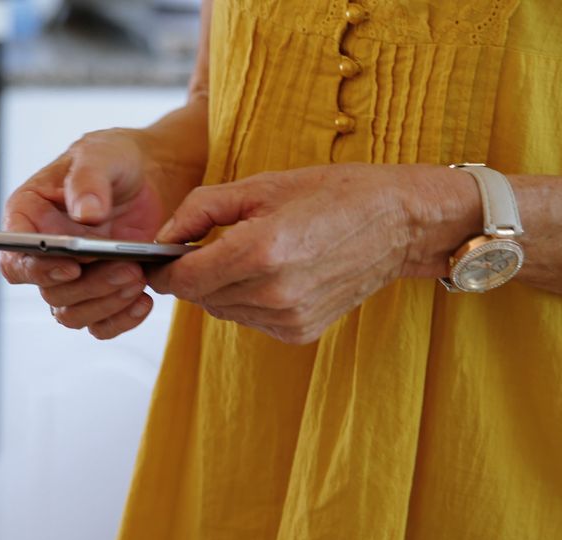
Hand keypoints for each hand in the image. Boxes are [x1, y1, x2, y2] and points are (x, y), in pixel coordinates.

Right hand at [0, 129, 169, 338]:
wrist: (150, 176)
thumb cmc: (114, 160)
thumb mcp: (101, 155)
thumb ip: (88, 180)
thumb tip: (85, 214)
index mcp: (28, 217)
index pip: (14, 258)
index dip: (36, 269)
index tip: (71, 265)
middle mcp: (44, 253)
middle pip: (48, 290)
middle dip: (87, 286)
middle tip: (126, 267)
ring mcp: (72, 277)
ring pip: (71, 313)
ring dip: (105, 302)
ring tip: (137, 277)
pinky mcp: (100, 293)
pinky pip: (100, 324)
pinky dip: (122, 318)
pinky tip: (144, 299)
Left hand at [148, 163, 479, 343]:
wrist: (400, 223)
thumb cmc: (332, 193)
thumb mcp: (260, 185)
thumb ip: (200, 209)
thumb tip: (162, 237)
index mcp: (260, 250)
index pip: (182, 278)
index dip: (164, 267)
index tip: (162, 254)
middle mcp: (273, 292)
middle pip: (197, 297)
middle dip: (191, 274)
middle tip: (203, 246)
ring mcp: (288, 317)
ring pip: (220, 310)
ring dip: (218, 287)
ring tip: (245, 255)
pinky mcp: (300, 332)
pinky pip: (249, 320)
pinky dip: (246, 300)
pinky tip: (270, 274)